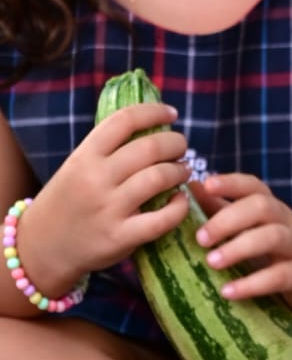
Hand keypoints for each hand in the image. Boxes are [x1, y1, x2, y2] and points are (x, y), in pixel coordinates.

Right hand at [19, 103, 191, 293]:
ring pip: (159, 177)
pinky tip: (180, 200)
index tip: (171, 114)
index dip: (154, 112)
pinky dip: (179, 206)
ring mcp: (108, 209)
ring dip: (180, 170)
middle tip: (180, 148)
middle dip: (176, 143)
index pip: (125, 120)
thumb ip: (107, 149)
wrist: (41, 248)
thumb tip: (151, 124)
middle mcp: (96, 178)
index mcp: (84, 156)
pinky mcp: (119, 237)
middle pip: (151, 147)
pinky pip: (162, 218)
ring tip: (182, 171)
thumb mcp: (76, 167)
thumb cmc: (67, 201)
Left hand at [190, 174, 291, 314]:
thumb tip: (189, 189)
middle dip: (228, 219)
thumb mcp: (256, 228)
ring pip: (273, 237)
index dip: (231, 182)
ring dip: (240, 247)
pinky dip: (252, 284)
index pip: (253, 186)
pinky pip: (280, 275)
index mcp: (272, 208)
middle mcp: (287, 222)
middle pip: (262, 207)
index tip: (205, 185)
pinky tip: (228, 292)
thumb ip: (224, 210)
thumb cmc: (282, 250)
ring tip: (212, 262)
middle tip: (200, 238)